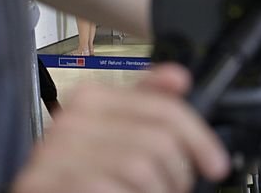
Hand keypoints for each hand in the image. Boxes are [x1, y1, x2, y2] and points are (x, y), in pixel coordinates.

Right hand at [12, 64, 228, 192]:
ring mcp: (55, 153)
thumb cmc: (79, 174)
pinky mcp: (45, 182)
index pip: (164, 109)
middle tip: (176, 188)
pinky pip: (111, 189)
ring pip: (141, 169)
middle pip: (159, 141)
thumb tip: (179, 78)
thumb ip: (145, 104)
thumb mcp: (113, 132)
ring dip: (158, 191)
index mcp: (92, 99)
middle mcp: (71, 120)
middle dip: (178, 173)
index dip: (199, 139)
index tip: (215, 163)